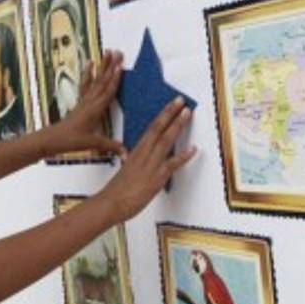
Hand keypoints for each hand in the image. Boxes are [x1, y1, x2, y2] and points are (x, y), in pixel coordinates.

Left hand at [46, 50, 124, 157]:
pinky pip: (86, 84)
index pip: (108, 91)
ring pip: (95, 80)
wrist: (52, 140)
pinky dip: (89, 73)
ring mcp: (84, 101)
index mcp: (95, 109)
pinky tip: (89, 64)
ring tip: (106, 52)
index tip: (121, 65)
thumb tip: (128, 154)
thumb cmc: (71, 141)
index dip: (115, 78)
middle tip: (118, 51)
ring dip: (102, 66)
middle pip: (102, 80)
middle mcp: (90, 102)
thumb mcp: (92, 144)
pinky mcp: (80, 102)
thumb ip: (111, 146)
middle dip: (111, 66)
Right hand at [99, 97, 196, 222]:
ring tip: (187, 113)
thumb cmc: (118, 189)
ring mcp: (150, 165)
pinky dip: (183, 156)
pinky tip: (193, 149)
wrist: (111, 203)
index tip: (172, 104)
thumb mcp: (129, 168)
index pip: (152, 127)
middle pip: (159, 128)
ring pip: (165, 140)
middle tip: (181, 100)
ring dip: (177, 125)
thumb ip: (141, 160)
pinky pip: (172, 164)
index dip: (164, 114)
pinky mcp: (156, 178)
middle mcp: (144, 154)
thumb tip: (148, 156)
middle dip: (171, 112)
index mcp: (137, 150)